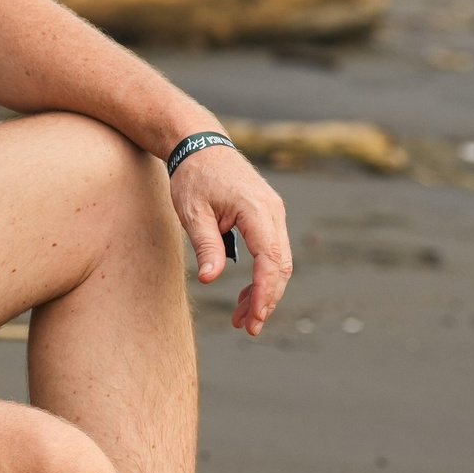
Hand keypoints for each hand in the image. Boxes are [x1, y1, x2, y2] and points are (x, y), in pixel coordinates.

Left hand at [170, 146, 292, 334]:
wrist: (200, 144)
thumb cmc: (193, 176)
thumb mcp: (192, 212)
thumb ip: (205, 245)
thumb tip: (211, 280)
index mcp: (256, 208)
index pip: (270, 258)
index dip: (265, 292)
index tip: (255, 318)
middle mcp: (273, 211)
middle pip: (282, 265)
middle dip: (268, 299)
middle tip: (248, 328)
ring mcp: (273, 213)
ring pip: (280, 261)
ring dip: (265, 291)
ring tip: (242, 319)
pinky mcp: (268, 217)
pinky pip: (272, 252)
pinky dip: (262, 276)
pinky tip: (247, 296)